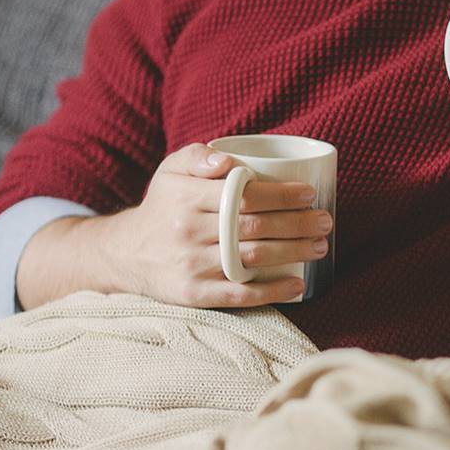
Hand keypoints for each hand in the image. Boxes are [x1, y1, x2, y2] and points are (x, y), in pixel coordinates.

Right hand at [17, 143, 331, 309]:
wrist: (124, 253)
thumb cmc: (163, 205)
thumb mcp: (171, 171)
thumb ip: (198, 156)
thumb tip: (229, 161)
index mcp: (185, 197)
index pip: (243, 194)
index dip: (281, 195)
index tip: (309, 194)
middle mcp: (187, 231)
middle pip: (254, 227)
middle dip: (297, 224)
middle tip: (325, 221)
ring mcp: (191, 265)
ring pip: (251, 259)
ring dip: (293, 253)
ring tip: (320, 247)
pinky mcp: (194, 294)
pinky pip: (239, 294)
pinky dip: (272, 291)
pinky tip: (298, 284)